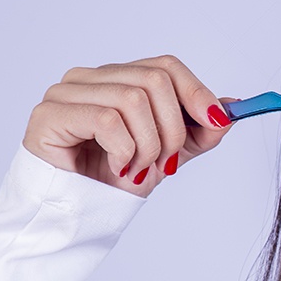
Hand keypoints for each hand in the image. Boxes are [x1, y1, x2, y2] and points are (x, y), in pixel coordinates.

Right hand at [23, 54, 238, 196]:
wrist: (77, 214)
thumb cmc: (113, 180)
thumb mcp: (169, 155)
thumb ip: (198, 131)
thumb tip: (230, 110)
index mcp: (118, 79)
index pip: (165, 66)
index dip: (196, 92)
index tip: (216, 121)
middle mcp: (90, 77)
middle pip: (154, 80)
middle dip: (173, 129)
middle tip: (166, 162)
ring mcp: (66, 92)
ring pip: (133, 100)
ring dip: (147, 145)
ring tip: (137, 169)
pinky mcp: (50, 114)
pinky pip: (107, 120)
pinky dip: (124, 151)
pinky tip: (118, 168)